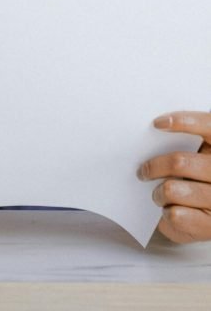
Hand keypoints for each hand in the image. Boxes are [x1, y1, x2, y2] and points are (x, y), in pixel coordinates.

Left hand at [138, 111, 210, 242]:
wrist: (206, 215)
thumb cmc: (195, 179)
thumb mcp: (195, 155)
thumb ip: (183, 141)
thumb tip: (155, 127)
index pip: (208, 126)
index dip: (184, 122)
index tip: (157, 123)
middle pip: (179, 162)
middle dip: (154, 166)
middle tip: (143, 171)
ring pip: (172, 189)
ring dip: (158, 192)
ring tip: (157, 194)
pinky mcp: (209, 227)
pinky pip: (176, 215)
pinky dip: (166, 212)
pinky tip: (168, 210)